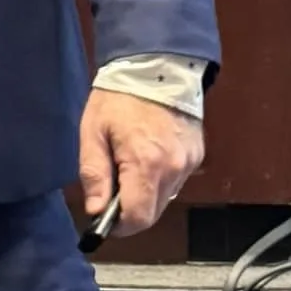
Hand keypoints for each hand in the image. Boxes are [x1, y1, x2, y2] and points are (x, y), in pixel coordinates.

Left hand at [78, 88, 204, 237]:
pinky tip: (148, 155)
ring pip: (166, 198)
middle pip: (153, 212)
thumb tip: (96, 212)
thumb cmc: (118, 97)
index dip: (119, 225)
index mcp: (146, 164)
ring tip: (130, 164)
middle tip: (113, 186)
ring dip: (146, 194)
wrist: (157, 64)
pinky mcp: (197, 155)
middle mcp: (174, 169)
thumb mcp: (94, 131)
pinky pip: (176, 181)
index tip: (105, 218)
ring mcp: (189, 162)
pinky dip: (160, 178)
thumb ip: (94, 174)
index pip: (138, 218)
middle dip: (131, 209)